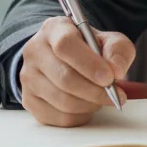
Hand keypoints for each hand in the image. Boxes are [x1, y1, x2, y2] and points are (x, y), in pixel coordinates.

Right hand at [19, 16, 134, 126]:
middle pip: (64, 77)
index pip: (66, 45)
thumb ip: (118, 50)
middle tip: (115, 94)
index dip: (89, 64)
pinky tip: (87, 106)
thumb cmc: (90, 48)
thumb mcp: (109, 40)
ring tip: (102, 98)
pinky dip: (79, 116)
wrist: (67, 59)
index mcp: (54, 29)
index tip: (110, 77)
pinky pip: (57, 117)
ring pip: (61, 100)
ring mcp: (28, 77)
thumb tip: (116, 70)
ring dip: (89, 104)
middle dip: (94, 90)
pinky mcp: (28, 100)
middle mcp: (35, 51)